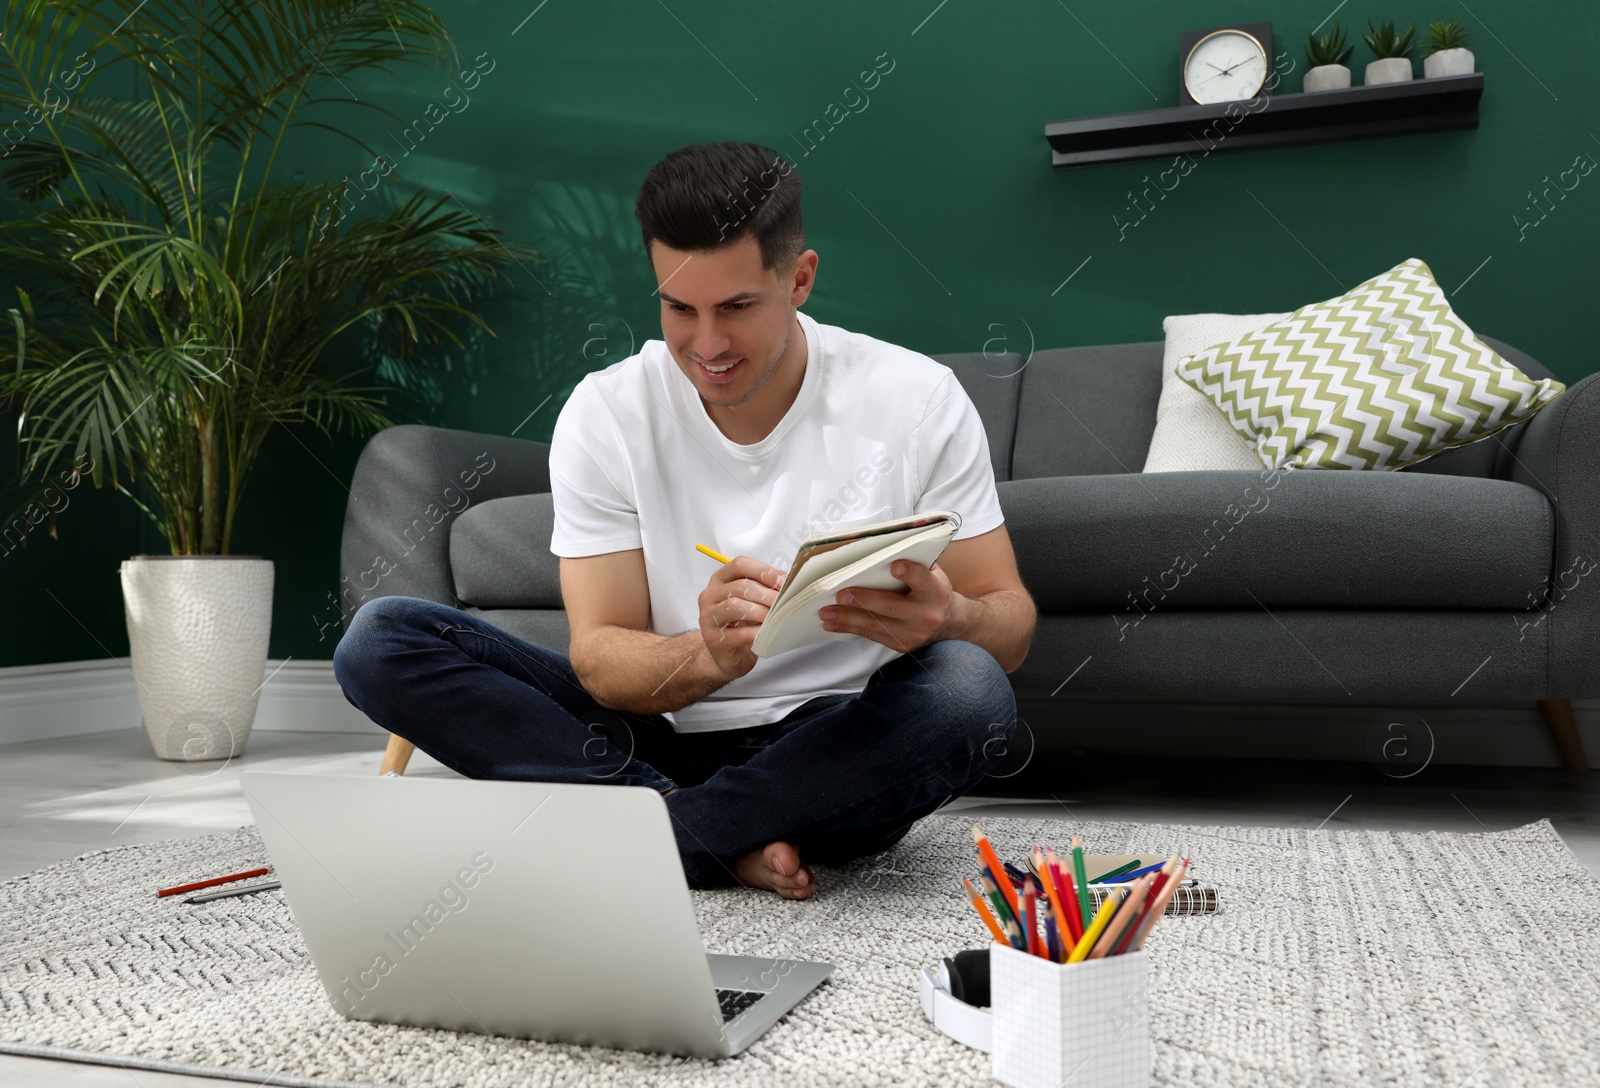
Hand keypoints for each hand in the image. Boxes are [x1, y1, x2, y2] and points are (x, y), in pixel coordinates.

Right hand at [699, 556, 785, 681]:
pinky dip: (755, 633)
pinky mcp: (712, 638)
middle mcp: (711, 595)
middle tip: (783, 604)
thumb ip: (765, 587)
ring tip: (774, 619)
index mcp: (721, 579)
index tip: (782, 582)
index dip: (763, 570)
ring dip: (760, 612)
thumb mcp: (752, 600)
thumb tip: (788, 580)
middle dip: (767, 595)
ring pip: (735, 606)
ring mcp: (708, 616)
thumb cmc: (741, 624)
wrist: (725, 654)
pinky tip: (765, 633)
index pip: (740, 565)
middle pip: (740, 586)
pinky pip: (737, 633)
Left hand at [817, 559, 953, 653]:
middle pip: (891, 606)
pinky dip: (850, 628)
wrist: (949, 623)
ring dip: (847, 618)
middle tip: (840, 594)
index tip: (895, 566)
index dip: (910, 573)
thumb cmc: (932, 590)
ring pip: (876, 624)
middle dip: (863, 600)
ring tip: (826, 613)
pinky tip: (832, 624)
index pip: (923, 579)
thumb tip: (880, 550)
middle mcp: (925, 614)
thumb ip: (914, 563)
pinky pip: (871, 635)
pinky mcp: (901, 645)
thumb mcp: (933, 573)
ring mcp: (913, 633)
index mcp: (935, 590)